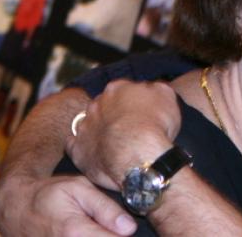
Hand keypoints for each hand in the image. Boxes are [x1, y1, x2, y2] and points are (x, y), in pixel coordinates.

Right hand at [0, 174, 136, 236]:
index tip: (126, 227)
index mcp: (76, 232)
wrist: (16, 207)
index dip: (124, 234)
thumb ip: (106, 208)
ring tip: (96, 226)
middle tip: (110, 225)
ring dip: (100, 236)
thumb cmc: (49, 194)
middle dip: (111, 235)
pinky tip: (87, 231)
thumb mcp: (79, 189)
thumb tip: (130, 228)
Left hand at [66, 80, 180, 190]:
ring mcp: (84, 126)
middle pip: (104, 105)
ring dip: (99, 130)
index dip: (133, 101)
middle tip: (130, 128)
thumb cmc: (154, 124)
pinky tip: (95, 153)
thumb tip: (151, 89)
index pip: (123, 89)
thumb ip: (156, 88)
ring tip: (116, 143)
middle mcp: (97, 104)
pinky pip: (75, 145)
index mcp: (118, 88)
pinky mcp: (77, 150)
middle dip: (114, 114)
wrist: (136, 154)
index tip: (142, 111)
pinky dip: (83, 148)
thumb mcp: (166, 96)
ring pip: (89, 124)